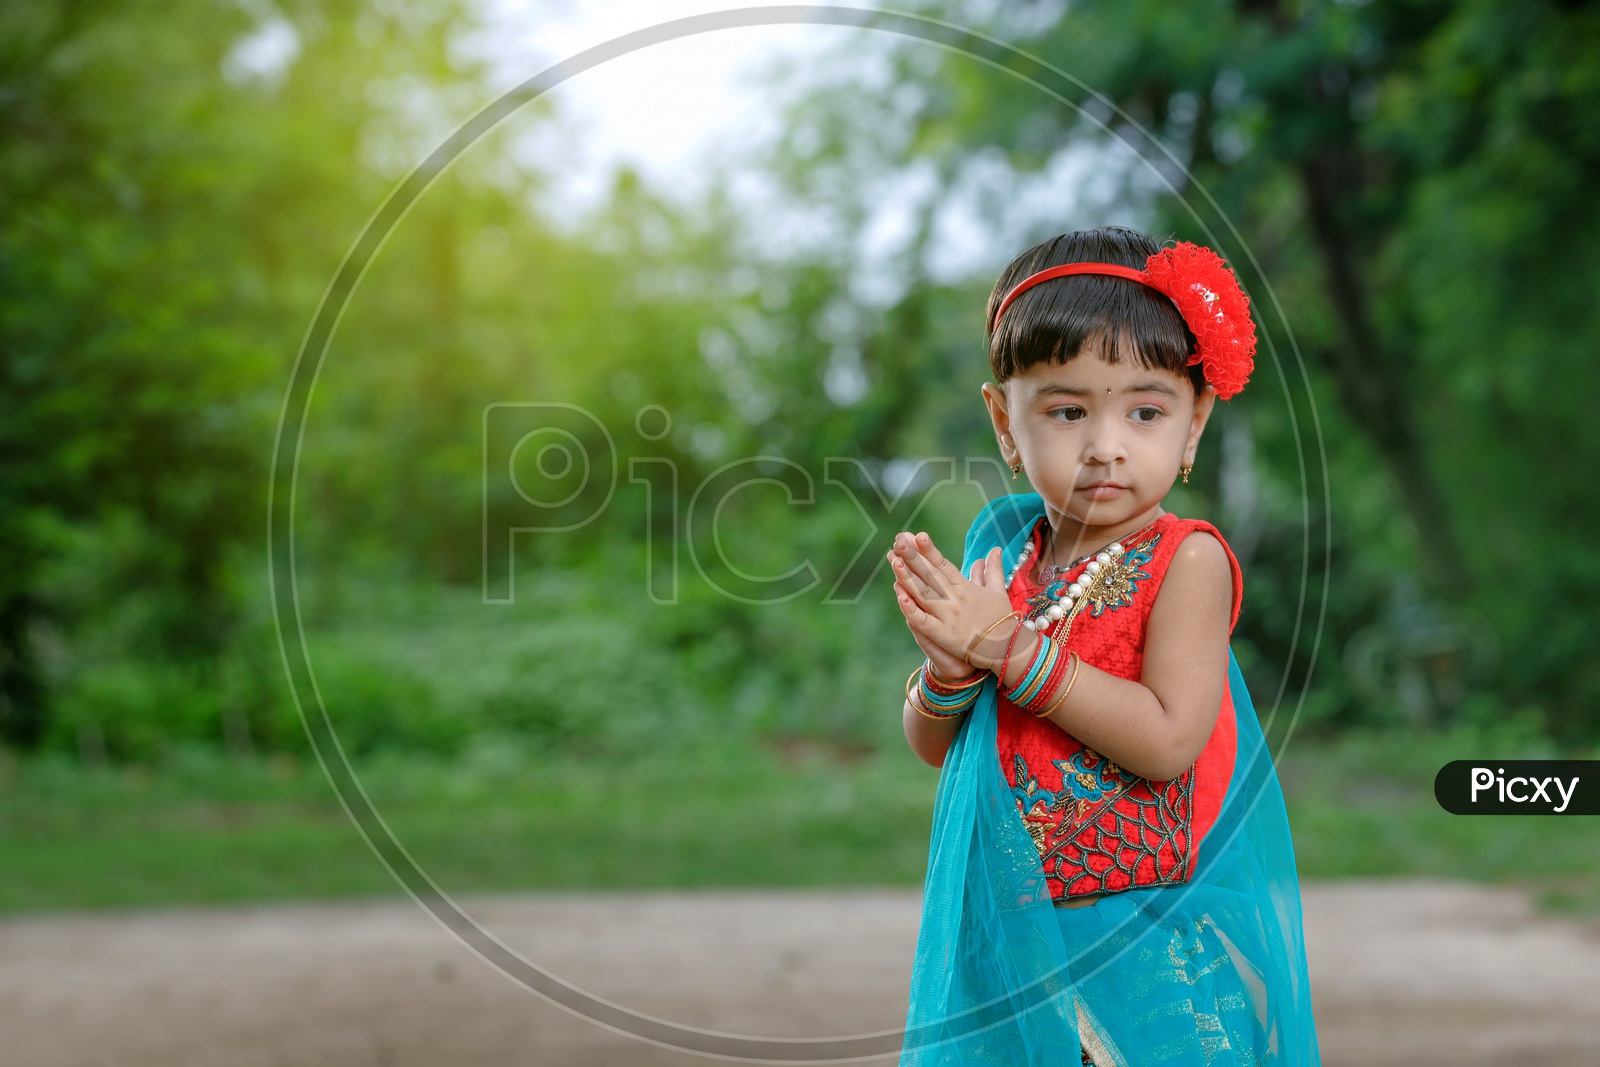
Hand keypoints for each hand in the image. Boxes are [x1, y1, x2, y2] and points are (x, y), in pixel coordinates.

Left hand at [888, 531, 1016, 673]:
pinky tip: (900, 595)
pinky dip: (912, 609)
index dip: (930, 550)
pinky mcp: (944, 635)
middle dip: (913, 557)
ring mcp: (948, 617)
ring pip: (923, 594)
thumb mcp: (998, 591)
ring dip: (907, 576)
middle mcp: (955, 599)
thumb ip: (993, 570)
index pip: (944, 565)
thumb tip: (996, 549)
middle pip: (930, 575)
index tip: (918, 535)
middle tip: (898, 540)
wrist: (1008, 650)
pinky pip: (924, 621)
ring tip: (893, 559)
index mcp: (965, 588)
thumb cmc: (1002, 621)